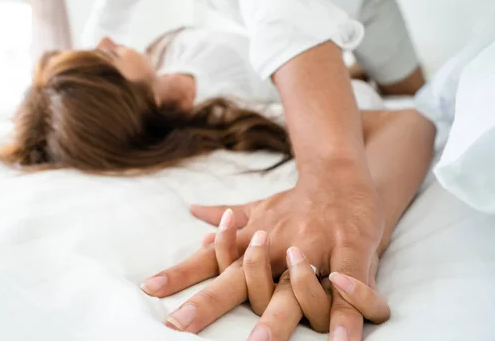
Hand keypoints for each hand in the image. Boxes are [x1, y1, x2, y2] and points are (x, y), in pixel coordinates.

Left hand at [140, 168, 383, 338]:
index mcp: (255, 240)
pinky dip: (345, 316)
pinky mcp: (351, 252)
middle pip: (241, 278)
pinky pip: (349, 289)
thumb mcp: (259, 206)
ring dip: (276, 317)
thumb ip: (230, 217)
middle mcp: (277, 247)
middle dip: (210, 302)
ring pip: (292, 287)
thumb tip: (195, 213)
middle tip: (181, 324)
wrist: (341, 176)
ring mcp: (314, 250)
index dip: (181, 273)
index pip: (211, 259)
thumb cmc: (296, 201)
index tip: (149, 289)